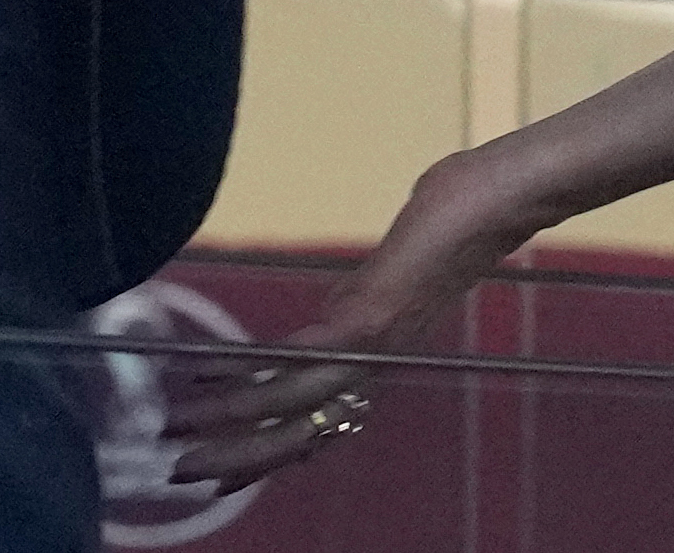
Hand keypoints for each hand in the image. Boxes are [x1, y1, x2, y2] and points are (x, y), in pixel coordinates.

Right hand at [165, 150, 530, 496]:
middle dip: (233, 456)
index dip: (263, 453)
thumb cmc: (455, 216)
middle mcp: (373, 362)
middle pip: (296, 432)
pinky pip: (301, 358)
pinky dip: (253, 372)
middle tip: (176, 472)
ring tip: (174, 427)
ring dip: (226, 421)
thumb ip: (359, 299)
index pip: (312, 423)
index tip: (218, 477)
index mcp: (374, 355)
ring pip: (289, 405)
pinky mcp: (371, 317)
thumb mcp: (393, 271)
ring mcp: (373, 343)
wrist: (499, 197)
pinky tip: (212, 375)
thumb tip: (332, 310)